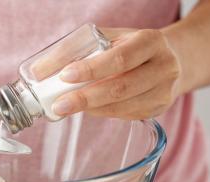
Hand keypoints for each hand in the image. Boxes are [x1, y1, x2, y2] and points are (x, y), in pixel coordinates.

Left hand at [52, 28, 181, 119]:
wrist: (172, 59)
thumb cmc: (131, 47)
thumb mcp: (110, 38)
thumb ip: (77, 49)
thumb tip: (38, 71)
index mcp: (150, 41)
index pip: (119, 58)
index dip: (91, 69)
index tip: (65, 76)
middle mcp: (163, 67)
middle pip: (121, 88)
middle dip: (85, 98)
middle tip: (59, 105)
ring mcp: (164, 92)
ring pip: (123, 107)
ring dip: (91, 109)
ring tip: (66, 108)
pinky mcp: (158, 110)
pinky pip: (125, 115)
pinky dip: (102, 113)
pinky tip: (88, 109)